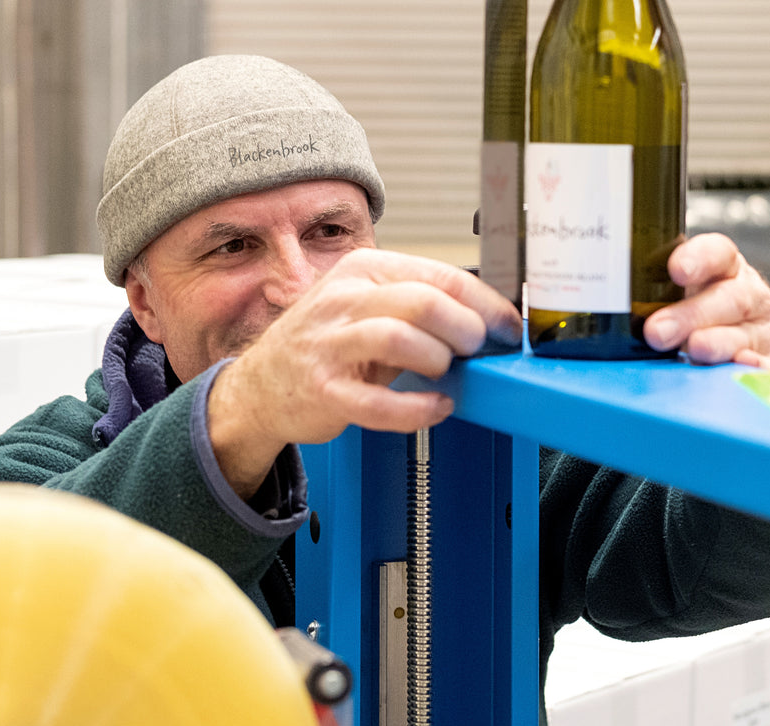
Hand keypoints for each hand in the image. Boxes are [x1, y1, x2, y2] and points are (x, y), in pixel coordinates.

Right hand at [208, 248, 522, 496]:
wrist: (261, 386)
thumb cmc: (326, 344)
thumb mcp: (365, 307)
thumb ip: (417, 307)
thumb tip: (484, 321)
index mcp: (363, 271)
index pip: (440, 275)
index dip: (486, 303)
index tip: (508, 326)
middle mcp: (343, 300)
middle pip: (423, 302)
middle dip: (465, 329)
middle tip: (475, 349)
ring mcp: (329, 345)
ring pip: (400, 339)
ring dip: (438, 360)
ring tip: (445, 373)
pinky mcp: (322, 390)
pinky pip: (380, 402)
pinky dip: (418, 409)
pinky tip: (435, 408)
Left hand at [643, 233, 769, 367]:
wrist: (756, 343)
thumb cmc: (706, 315)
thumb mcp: (683, 296)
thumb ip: (654, 298)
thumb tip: (616, 310)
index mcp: (724, 271)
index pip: (716, 254)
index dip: (698, 258)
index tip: (676, 270)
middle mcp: (747, 296)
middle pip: (728, 298)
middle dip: (691, 314)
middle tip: (657, 331)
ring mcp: (762, 330)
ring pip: (743, 334)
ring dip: (716, 342)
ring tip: (693, 348)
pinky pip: (766, 366)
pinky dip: (752, 368)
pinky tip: (737, 365)